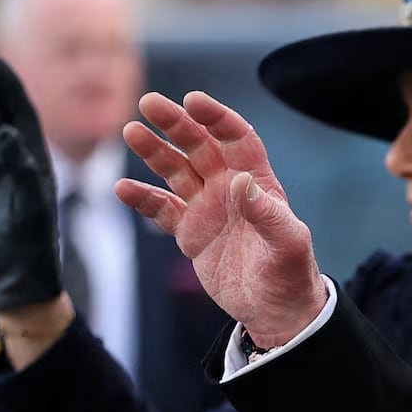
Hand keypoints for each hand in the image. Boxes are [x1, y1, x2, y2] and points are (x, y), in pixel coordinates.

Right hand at [117, 91, 326, 345]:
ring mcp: (207, 208)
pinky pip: (161, 209)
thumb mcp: (287, 243)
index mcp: (257, 182)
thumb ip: (267, 213)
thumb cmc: (290, 274)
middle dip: (176, 124)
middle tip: (149, 102)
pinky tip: (121, 188)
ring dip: (154, 152)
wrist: (276, 311)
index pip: (236, 139)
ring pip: (176, 170)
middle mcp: (229, 188)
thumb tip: (240, 182)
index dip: (217, 118)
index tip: (193, 100)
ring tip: (131, 132)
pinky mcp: (190, 232)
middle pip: (199, 146)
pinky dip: (142, 198)